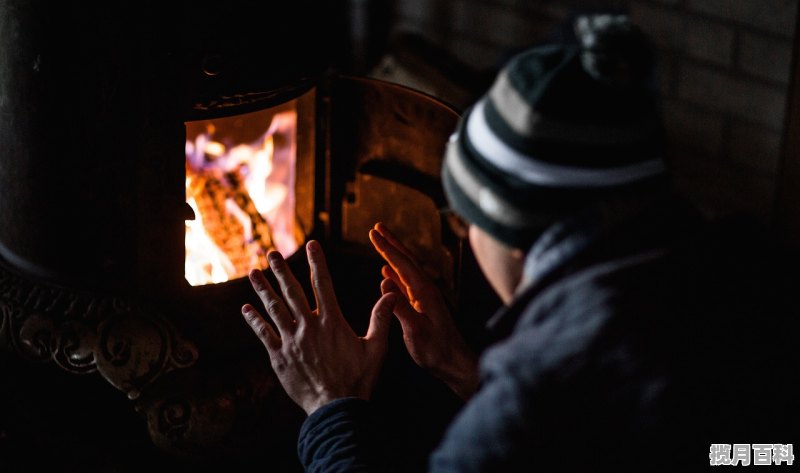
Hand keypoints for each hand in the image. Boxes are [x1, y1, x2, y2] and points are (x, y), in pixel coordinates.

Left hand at [242, 240, 396, 414]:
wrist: (336, 408)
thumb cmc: (359, 379)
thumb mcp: (376, 347)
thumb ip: (381, 318)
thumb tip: (391, 294)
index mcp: (331, 321)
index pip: (322, 284)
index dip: (317, 262)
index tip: (311, 245)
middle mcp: (308, 326)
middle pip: (292, 292)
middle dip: (281, 270)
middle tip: (272, 253)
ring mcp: (291, 341)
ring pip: (274, 309)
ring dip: (263, 290)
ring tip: (253, 273)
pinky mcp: (279, 357)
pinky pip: (263, 334)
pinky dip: (254, 320)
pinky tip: (246, 309)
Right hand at [369, 223, 478, 398]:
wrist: (455, 364)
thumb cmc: (437, 351)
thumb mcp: (416, 331)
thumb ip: (400, 307)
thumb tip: (384, 283)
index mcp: (424, 292)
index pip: (402, 264)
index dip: (386, 248)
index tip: (373, 233)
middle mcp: (426, 290)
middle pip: (406, 260)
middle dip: (391, 243)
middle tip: (377, 227)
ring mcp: (424, 298)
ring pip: (406, 270)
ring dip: (393, 256)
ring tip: (380, 244)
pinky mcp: (422, 307)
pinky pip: (406, 285)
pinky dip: (395, 275)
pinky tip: (386, 274)